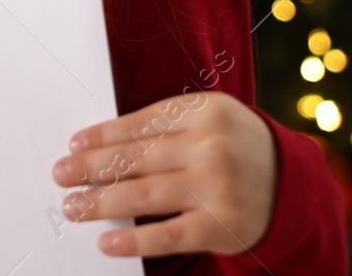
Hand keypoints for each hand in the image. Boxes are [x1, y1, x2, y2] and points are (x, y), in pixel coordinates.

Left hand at [51, 91, 276, 258]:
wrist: (291, 184)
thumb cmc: (234, 146)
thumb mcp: (208, 119)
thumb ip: (165, 127)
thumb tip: (100, 147)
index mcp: (204, 111)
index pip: (139, 124)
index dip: (102, 136)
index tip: (73, 144)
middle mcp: (210, 147)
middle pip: (135, 158)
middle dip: (90, 168)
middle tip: (61, 174)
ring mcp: (216, 188)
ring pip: (144, 195)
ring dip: (100, 202)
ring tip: (72, 206)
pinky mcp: (221, 226)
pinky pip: (167, 235)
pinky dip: (133, 241)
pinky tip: (106, 241)